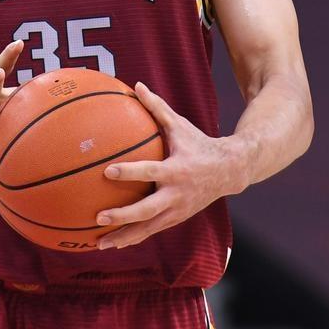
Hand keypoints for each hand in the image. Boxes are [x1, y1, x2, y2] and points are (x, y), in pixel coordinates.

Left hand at [96, 82, 241, 249]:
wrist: (230, 171)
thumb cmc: (198, 144)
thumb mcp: (179, 125)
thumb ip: (157, 107)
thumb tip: (136, 85)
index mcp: (176, 170)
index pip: (149, 172)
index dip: (129, 173)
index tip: (107, 172)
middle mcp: (176, 195)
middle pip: (147, 211)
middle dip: (122, 216)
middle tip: (98, 217)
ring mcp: (177, 211)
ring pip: (148, 229)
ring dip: (124, 237)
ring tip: (99, 244)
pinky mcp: (176, 219)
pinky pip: (151, 231)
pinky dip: (132, 238)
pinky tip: (113, 243)